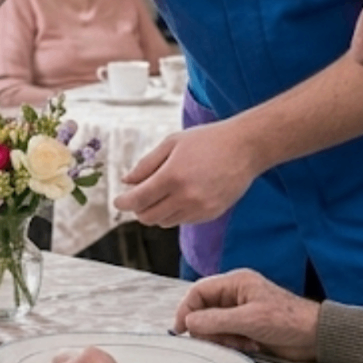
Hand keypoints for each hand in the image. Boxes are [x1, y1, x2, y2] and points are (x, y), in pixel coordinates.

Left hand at [114, 121, 262, 225]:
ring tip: (160, 194)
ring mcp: (200, 208)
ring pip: (165, 222)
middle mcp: (186, 196)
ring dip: (156, 212)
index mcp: (172, 176)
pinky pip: (183, 221)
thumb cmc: (207, 141)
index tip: (117, 202)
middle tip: (138, 196)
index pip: (138, 200)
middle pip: (148, 217)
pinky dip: (174, 213)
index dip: (123, 203)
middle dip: (138, 209)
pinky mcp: (212, 214)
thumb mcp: (171, 144)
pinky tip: (179, 197)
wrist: (244, 148)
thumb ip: (146, 164)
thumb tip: (127, 181)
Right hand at [172, 268, 319, 361]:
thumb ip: (216, 320)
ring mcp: (242, 312)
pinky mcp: (248, 327)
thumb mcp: (249, 320)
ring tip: (240, 344)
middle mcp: (236, 295)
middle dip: (208, 328)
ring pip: (215, 325)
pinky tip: (249, 347)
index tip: (181, 330)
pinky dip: (233, 343)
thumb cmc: (287, 321)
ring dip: (222, 337)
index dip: (186, 309)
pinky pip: (228, 335)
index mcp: (236, 283)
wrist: (316, 337)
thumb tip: (189, 322)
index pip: (199, 291)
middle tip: (217, 341)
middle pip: (205, 309)